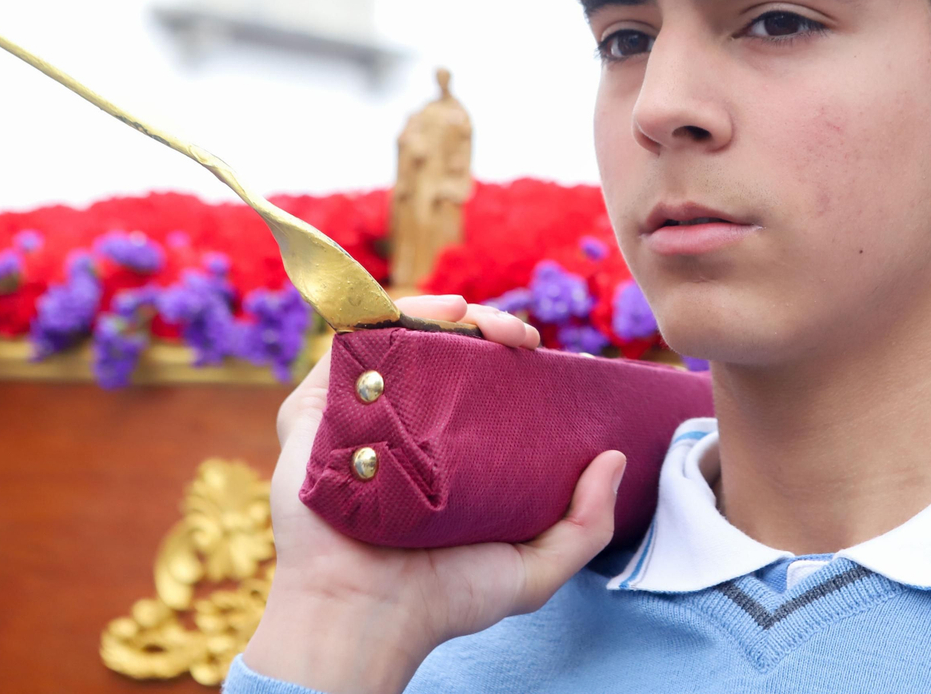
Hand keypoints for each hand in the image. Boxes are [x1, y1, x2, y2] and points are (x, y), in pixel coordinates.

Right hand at [243, 295, 626, 693]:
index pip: (489, 388)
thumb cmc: (443, 599)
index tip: (559, 357)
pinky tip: (430, 318)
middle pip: (446, 354)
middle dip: (488, 328)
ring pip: (399, 342)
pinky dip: (387, 319)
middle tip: (523, 337)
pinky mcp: (314, 414)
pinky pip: (348, 351)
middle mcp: (405, 431)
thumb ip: (588, 523)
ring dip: (442, 312)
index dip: (523, 361)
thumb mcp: (535, 568)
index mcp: (451, 456)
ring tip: (478, 315)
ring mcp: (360, 418)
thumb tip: (615, 457)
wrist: (367, 618)